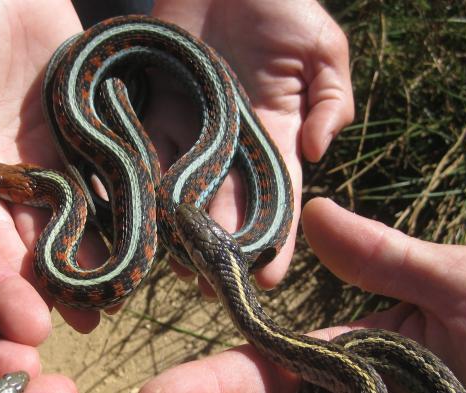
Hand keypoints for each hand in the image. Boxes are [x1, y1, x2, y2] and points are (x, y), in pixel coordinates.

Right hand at [0, 0, 107, 331]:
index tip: (15, 312)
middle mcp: (12, 188)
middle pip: (30, 242)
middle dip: (50, 285)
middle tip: (75, 324)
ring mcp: (54, 172)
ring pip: (73, 224)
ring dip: (91, 260)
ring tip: (110, 300)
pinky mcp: (90, 150)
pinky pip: (108, 185)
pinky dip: (123, 213)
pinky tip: (140, 245)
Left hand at [150, 0, 354, 289]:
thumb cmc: (281, 1)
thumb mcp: (322, 47)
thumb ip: (330, 99)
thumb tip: (316, 152)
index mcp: (272, 134)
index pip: (277, 196)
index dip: (274, 236)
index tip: (269, 277)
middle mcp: (227, 143)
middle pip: (224, 203)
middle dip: (221, 247)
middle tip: (213, 289)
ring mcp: (186, 128)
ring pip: (180, 188)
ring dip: (177, 229)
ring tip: (172, 270)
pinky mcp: (148, 108)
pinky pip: (142, 150)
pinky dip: (138, 184)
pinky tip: (135, 221)